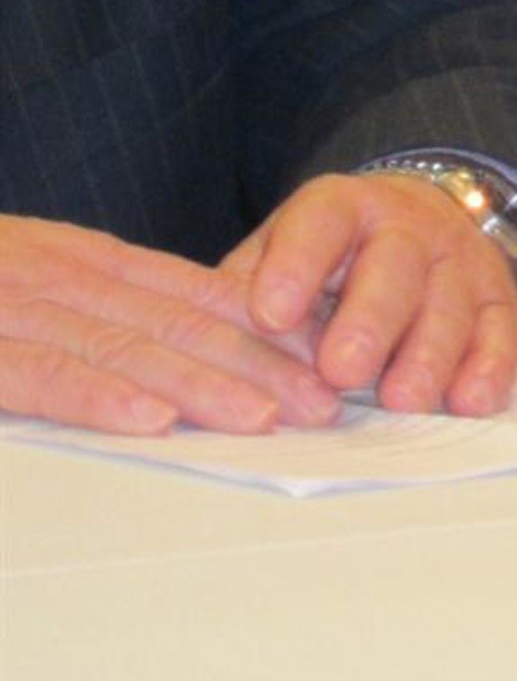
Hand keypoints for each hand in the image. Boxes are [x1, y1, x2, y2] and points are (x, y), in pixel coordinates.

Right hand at [0, 216, 340, 436]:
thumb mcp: (28, 279)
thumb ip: (91, 307)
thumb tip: (160, 350)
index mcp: (76, 261)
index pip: (185, 291)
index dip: (258, 323)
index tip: (319, 354)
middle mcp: (59, 278)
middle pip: (175, 322)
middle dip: (257, 364)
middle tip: (321, 405)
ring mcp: (17, 312)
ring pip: (127, 348)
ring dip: (202, 385)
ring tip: (266, 418)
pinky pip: (46, 374)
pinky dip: (102, 396)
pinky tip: (153, 420)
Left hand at [222, 173, 516, 416]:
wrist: (424, 222)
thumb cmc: (334, 258)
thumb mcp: (281, 253)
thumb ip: (246, 292)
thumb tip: (205, 350)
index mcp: (342, 209)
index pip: (319, 223)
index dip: (295, 265)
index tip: (269, 314)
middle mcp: (406, 227)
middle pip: (392, 265)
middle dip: (369, 318)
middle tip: (341, 370)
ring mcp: (458, 261)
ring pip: (448, 303)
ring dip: (427, 353)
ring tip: (402, 400)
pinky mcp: (497, 301)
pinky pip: (502, 331)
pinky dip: (489, 368)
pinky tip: (469, 401)